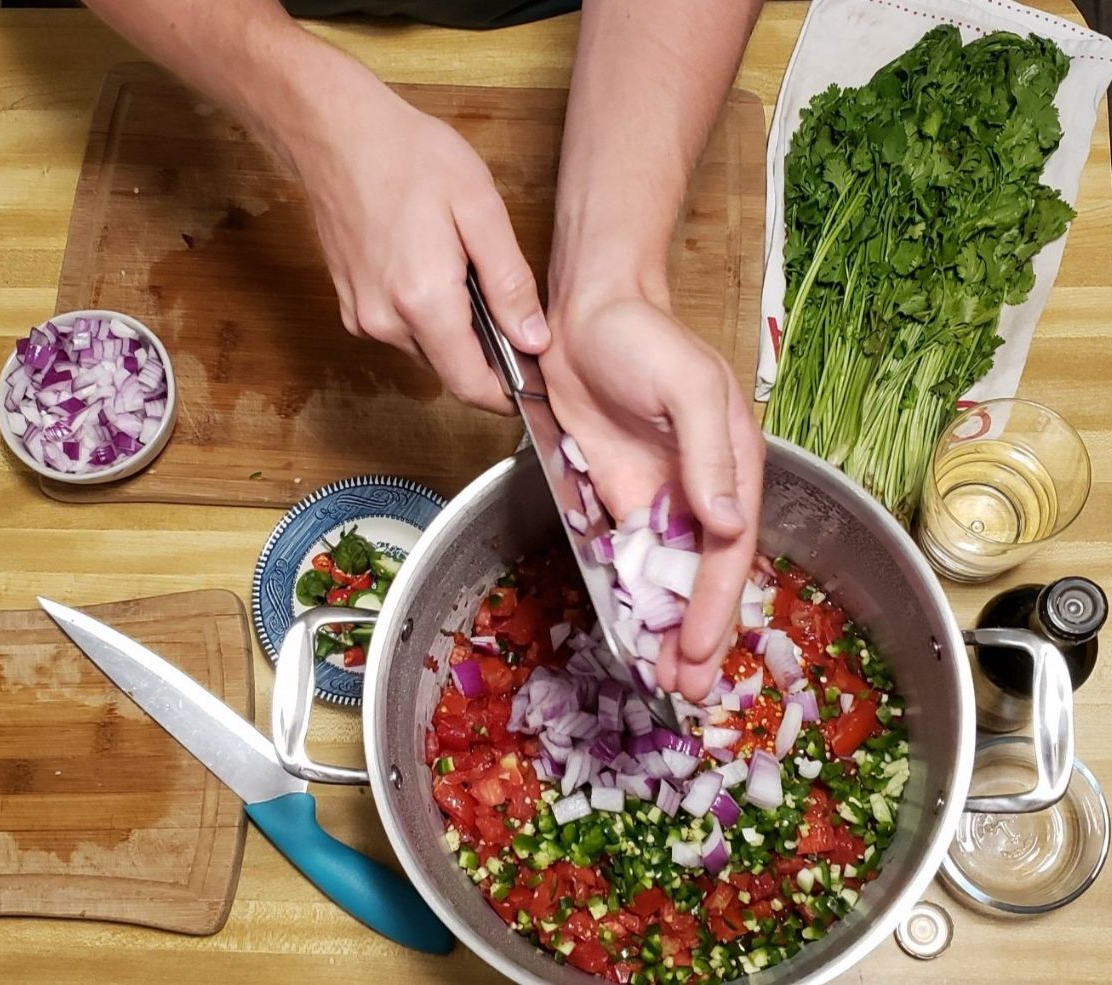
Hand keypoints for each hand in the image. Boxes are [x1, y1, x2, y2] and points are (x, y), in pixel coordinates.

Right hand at [291, 78, 548, 411]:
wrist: (335, 133)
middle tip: (508, 307)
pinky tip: (433, 269)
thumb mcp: (479, 209)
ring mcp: (362, 318)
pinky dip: (426, 316)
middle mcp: (385, 322)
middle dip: (485, 353)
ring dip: (454, 331)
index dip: (508, 395)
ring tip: (464, 274)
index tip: (534, 383)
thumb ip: (509, 282)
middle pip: (450, 370)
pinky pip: (401, 332)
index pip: (471, 385)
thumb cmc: (407, 157)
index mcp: (422, 301)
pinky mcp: (351, 308)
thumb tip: (534, 339)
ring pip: (427, 351)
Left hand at [540, 293, 764, 699]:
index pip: (728, 553)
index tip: (698, 650)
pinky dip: (631, 598)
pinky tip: (630, 632)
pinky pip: (627, 558)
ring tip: (662, 677)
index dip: (715, 605)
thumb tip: (727, 524)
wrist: (585, 315)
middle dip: (698, 635)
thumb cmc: (645, 338)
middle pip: (703, 578)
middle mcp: (700, 493)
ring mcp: (658, 498)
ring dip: (666, 628)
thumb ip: (710, 456)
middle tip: (685, 688)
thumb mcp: (688, 387)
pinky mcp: (617, 498)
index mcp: (731, 469)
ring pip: (667, 578)